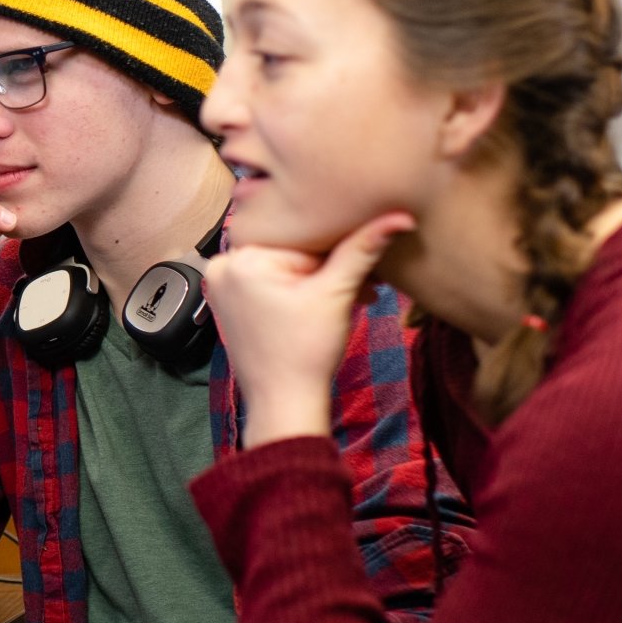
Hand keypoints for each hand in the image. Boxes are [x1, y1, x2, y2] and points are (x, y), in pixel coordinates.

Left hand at [204, 213, 413, 445]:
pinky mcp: (230, 303)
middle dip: (330, 269)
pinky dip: (298, 291)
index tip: (367, 272)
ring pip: (285, 267)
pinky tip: (321, 307)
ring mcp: (223, 286)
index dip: (340, 255)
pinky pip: (271, 282)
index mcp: (241, 257)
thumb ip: (362, 250)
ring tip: (347, 301)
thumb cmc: (305, 354)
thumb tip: (398, 218)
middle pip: (294, 252)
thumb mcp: (336, 294)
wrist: (285, 404)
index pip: (304, 239)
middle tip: (364, 288)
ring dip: (319, 281)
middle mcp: (223, 265)